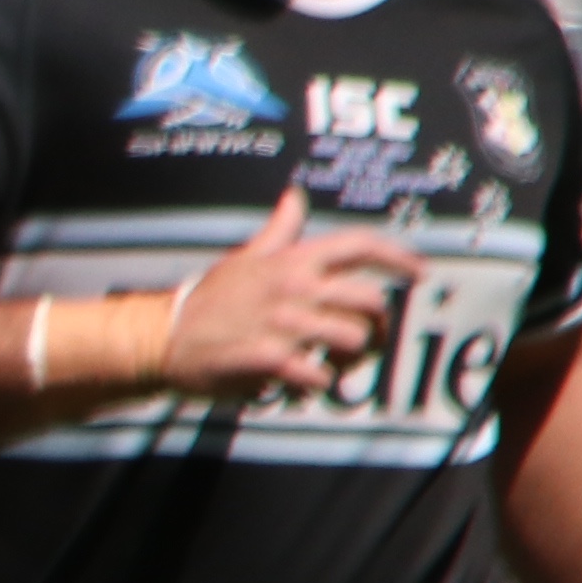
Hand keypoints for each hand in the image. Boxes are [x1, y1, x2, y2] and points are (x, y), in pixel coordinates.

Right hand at [148, 188, 412, 404]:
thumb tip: (294, 196)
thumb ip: (279, 231)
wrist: (163, 338)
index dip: (398, 257)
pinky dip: (315, 385)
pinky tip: (302, 385)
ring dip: (349, 360)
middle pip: (370, 300)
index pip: (360, 246)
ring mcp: (283, 324)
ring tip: (331, 366)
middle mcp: (295, 288)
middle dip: (377, 326)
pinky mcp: (267, 358)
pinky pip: (316, 374)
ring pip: (351, 339)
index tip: (418, 272)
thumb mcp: (244, 257)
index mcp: (293, 262)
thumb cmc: (209, 300)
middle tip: (366, 341)